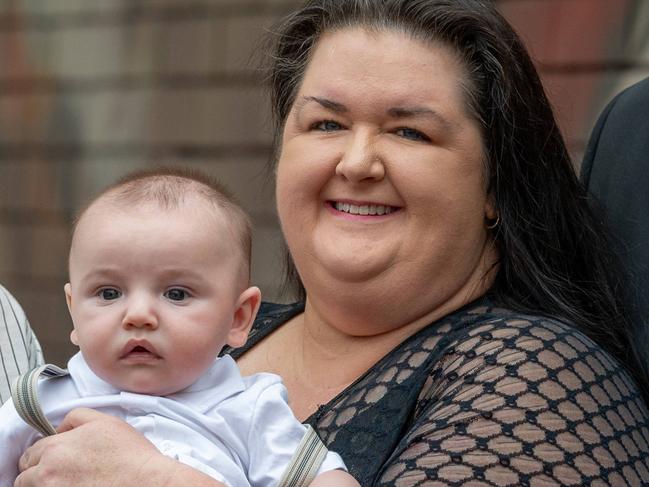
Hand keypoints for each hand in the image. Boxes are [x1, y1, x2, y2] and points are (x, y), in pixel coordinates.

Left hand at [15, 408, 215, 486]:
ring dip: (42, 484)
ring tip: (65, 481)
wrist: (145, 481)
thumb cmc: (130, 454)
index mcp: (56, 448)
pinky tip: (72, 486)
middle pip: (26, 473)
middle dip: (37, 470)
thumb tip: (61, 427)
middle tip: (57, 471)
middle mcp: (49, 473)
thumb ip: (78, 417)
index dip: (42, 453)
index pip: (32, 451)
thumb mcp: (106, 421)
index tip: (52, 458)